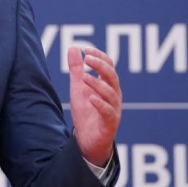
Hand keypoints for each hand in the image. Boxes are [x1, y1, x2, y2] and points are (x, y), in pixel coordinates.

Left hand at [68, 46, 121, 166]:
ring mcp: (113, 109)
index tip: (87, 49)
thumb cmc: (86, 112)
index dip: (100, 56)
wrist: (86, 139)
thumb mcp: (78, 87)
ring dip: (98, 84)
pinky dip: (100, 104)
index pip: (109, 66)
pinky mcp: (110, 123)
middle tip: (87, 58)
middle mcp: (114, 95)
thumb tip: (74, 47)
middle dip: (101, 66)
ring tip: (84, 78)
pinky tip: (91, 98)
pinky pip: (108, 112)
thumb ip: (76, 68)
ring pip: (111, 93)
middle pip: (112, 76)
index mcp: (107, 85)